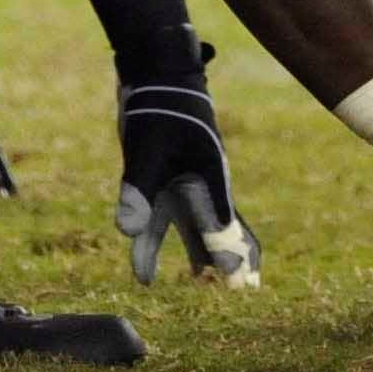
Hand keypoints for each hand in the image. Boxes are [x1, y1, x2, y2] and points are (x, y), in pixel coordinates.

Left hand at [116, 62, 260, 287]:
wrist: (155, 77)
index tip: (239, 285)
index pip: (226, 228)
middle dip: (233, 264)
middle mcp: (202, 188)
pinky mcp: (161, 185)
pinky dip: (152, 249)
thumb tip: (126, 232)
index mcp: (211, 181)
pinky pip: (160, 225)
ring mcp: (183, 187)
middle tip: (246, 294)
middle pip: (223, 234)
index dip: (232, 257)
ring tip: (201, 289)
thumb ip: (137, 191)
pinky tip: (143, 276)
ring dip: (197, 260)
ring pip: (194, 233)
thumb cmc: (158, 111)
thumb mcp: (147, 151)